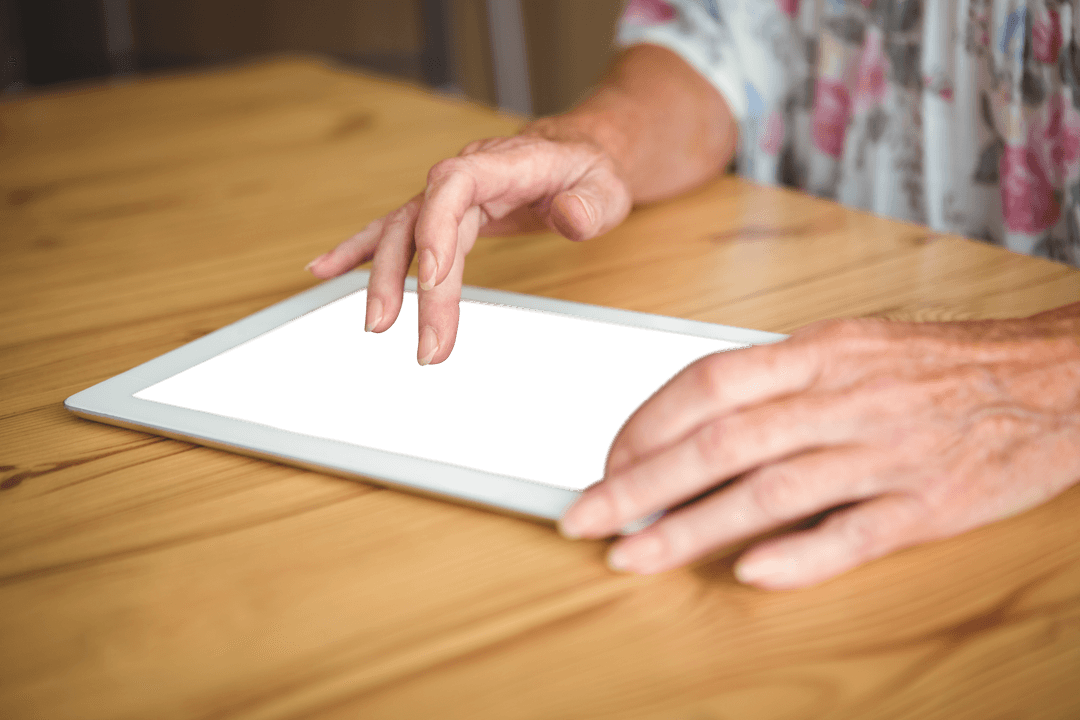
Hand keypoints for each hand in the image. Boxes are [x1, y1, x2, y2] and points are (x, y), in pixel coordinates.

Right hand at [306, 133, 631, 364]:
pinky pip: (396, 230)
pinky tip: (324, 271)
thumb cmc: (591, 171)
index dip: (437, 227)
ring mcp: (448, 194)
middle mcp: (465, 174)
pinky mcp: (443, 213)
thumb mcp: (607, 187)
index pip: (454, 183)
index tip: (435, 278)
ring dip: (383, 278)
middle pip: (422, 221)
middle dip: (413, 281)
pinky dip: (360, 251)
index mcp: (502, 162)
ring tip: (374, 325)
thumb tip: (568, 219)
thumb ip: (589, 206)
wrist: (579, 152)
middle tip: (422, 342)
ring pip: (403, 231)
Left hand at [558, 313, 1079, 588]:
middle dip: (639, 485)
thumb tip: (693, 421)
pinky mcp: (929, 504)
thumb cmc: (940, 363)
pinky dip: (799, 555)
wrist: (1054, 379)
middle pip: (721, 445)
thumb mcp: (852, 344)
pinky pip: (853, 534)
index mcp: (820, 351)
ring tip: (634, 557)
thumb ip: (778, 378)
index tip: (605, 458)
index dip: (645, 424)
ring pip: (770, 493)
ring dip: (691, 528)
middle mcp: (844, 398)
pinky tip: (748, 574)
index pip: (709, 383)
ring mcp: (886, 452)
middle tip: (583, 517)